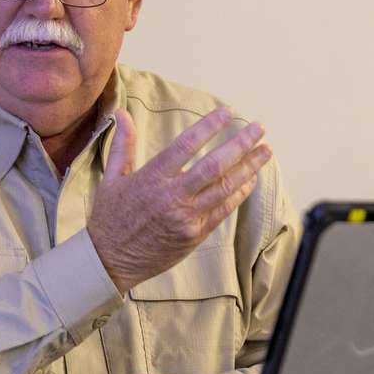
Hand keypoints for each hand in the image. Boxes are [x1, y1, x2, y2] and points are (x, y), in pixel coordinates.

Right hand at [87, 106, 271, 292]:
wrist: (109, 261)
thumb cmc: (109, 218)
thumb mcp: (112, 178)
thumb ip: (123, 144)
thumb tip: (122, 113)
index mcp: (152, 178)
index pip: (186, 145)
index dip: (209, 127)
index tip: (228, 113)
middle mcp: (172, 196)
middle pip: (214, 166)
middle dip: (240, 144)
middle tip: (259, 129)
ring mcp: (186, 217)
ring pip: (225, 188)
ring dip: (248, 168)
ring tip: (265, 151)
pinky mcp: (194, 234)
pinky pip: (223, 210)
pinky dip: (239, 193)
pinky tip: (250, 179)